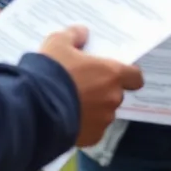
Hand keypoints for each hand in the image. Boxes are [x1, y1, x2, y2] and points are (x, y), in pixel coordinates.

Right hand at [39, 25, 143, 146]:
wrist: (35, 108)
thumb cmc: (52, 72)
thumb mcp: (58, 43)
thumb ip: (73, 35)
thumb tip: (82, 32)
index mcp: (112, 74)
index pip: (135, 77)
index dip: (128, 75)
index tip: (115, 73)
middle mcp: (113, 98)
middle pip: (115, 94)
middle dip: (103, 91)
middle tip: (83, 86)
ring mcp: (103, 120)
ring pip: (104, 113)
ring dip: (93, 109)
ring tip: (71, 103)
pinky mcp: (91, 138)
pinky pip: (92, 130)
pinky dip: (84, 126)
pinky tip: (67, 118)